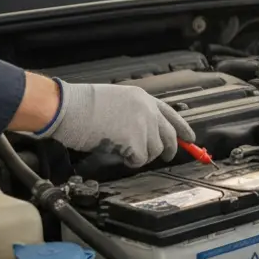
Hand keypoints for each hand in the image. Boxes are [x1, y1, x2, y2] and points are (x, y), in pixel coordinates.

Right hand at [38, 79, 194, 167]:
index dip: (183, 128)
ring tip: (124, 150)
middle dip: (168, 149)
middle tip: (164, 156)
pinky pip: (140, 159)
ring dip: (142, 155)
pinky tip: (118, 152)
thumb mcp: (116, 100)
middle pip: (169, 136)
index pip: (171, 114)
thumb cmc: (83, 105)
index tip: (190, 138)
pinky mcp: (134, 141)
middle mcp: (147, 110)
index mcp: (142, 98)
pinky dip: (131, 160)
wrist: (68, 108)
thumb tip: (147, 132)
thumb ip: (135, 113)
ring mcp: (142, 125)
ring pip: (155, 150)